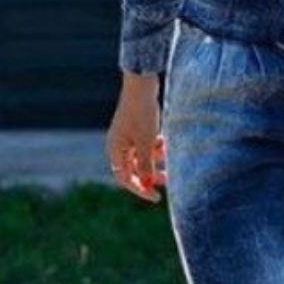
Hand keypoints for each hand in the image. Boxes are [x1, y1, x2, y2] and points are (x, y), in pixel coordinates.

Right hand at [105, 74, 167, 203]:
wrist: (142, 85)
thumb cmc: (142, 115)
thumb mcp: (146, 143)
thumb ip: (146, 165)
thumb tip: (147, 184)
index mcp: (115, 150)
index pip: (125, 178)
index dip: (140, 189)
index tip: (157, 197)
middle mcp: (118, 145)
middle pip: (133, 169)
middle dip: (150, 175)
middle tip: (167, 180)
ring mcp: (126, 136)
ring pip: (142, 157)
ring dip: (155, 159)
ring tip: (168, 152)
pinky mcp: (136, 128)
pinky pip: (145, 145)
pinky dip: (155, 147)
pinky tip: (164, 140)